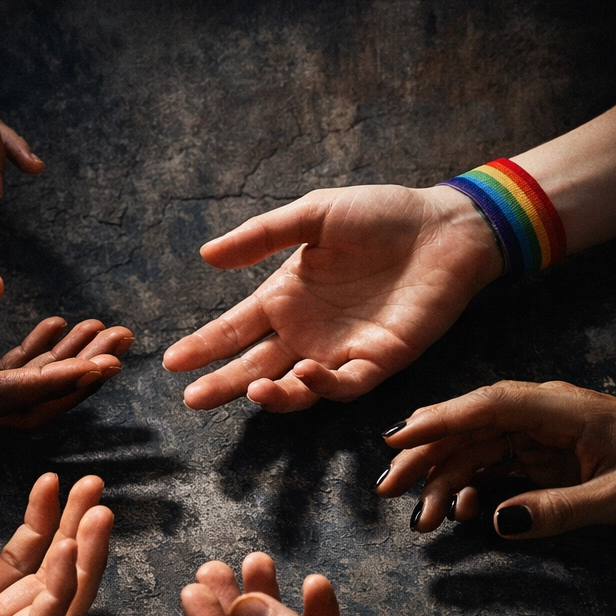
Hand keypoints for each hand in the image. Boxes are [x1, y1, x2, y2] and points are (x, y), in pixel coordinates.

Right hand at [0, 243, 131, 424]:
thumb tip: (1, 291)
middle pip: (25, 405)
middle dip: (78, 377)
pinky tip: (57, 328)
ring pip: (17, 396)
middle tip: (121, 341)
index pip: (7, 393)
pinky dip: (33, 358)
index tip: (106, 363)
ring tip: (104, 331)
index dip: (60, 381)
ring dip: (63, 367)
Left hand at [0, 473, 112, 615]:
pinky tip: (68, 549)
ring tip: (98, 512)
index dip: (43, 520)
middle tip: (96, 487)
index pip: (23, 560)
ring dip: (85, 560)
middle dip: (78, 533)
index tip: (52, 479)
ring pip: (59, 607)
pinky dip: (59, 590)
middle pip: (51, 580)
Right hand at [163, 184, 501, 410]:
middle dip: (223, 384)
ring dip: (272, 394)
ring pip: (296, 387)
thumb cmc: (380, 216)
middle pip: (255, 366)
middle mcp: (306, 331)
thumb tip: (206, 257)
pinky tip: (303, 372)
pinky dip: (322, 385)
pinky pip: (344, 384)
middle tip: (193, 400)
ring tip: (252, 390)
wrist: (444, 227)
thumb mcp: (314, 215)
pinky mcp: (378, 361)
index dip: (204, 346)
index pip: (234, 329)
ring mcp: (340, 350)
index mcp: (285, 298)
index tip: (171, 361)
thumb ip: (263, 236)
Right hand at [377, 380, 615, 537]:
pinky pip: (492, 470)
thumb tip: (496, 520)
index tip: (397, 440)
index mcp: (561, 409)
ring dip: (443, 483)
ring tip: (422, 521)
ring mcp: (538, 438)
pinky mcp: (540, 460)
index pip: (488, 406)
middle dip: (425, 457)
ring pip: (474, 453)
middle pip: (469, 429)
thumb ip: (560, 509)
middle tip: (388, 490)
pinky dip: (469, 491)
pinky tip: (460, 514)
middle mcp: (541, 417)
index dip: (439, 421)